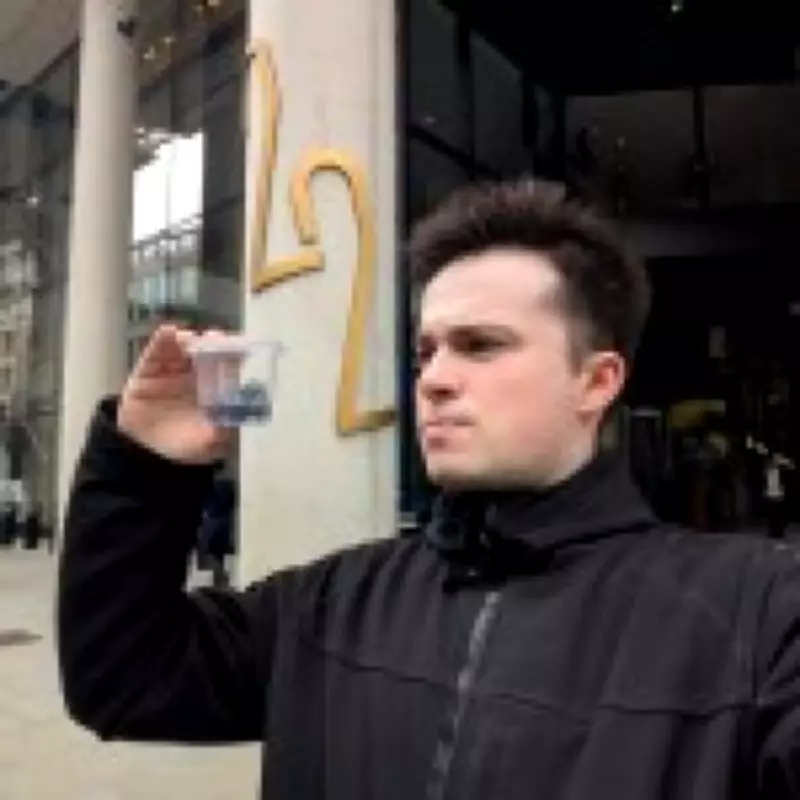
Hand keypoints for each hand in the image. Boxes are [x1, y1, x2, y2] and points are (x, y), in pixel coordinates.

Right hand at [117, 325, 232, 464]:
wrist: (147, 452)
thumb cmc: (184, 444)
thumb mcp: (208, 443)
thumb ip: (221, 429)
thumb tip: (232, 416)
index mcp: (215, 388)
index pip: (227, 368)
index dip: (233, 357)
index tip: (239, 349)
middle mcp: (196, 375)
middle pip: (207, 352)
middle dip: (213, 343)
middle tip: (216, 338)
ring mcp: (172, 370)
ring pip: (182, 348)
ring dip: (188, 339)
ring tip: (190, 337)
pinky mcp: (148, 369)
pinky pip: (155, 351)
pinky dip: (162, 339)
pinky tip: (169, 332)